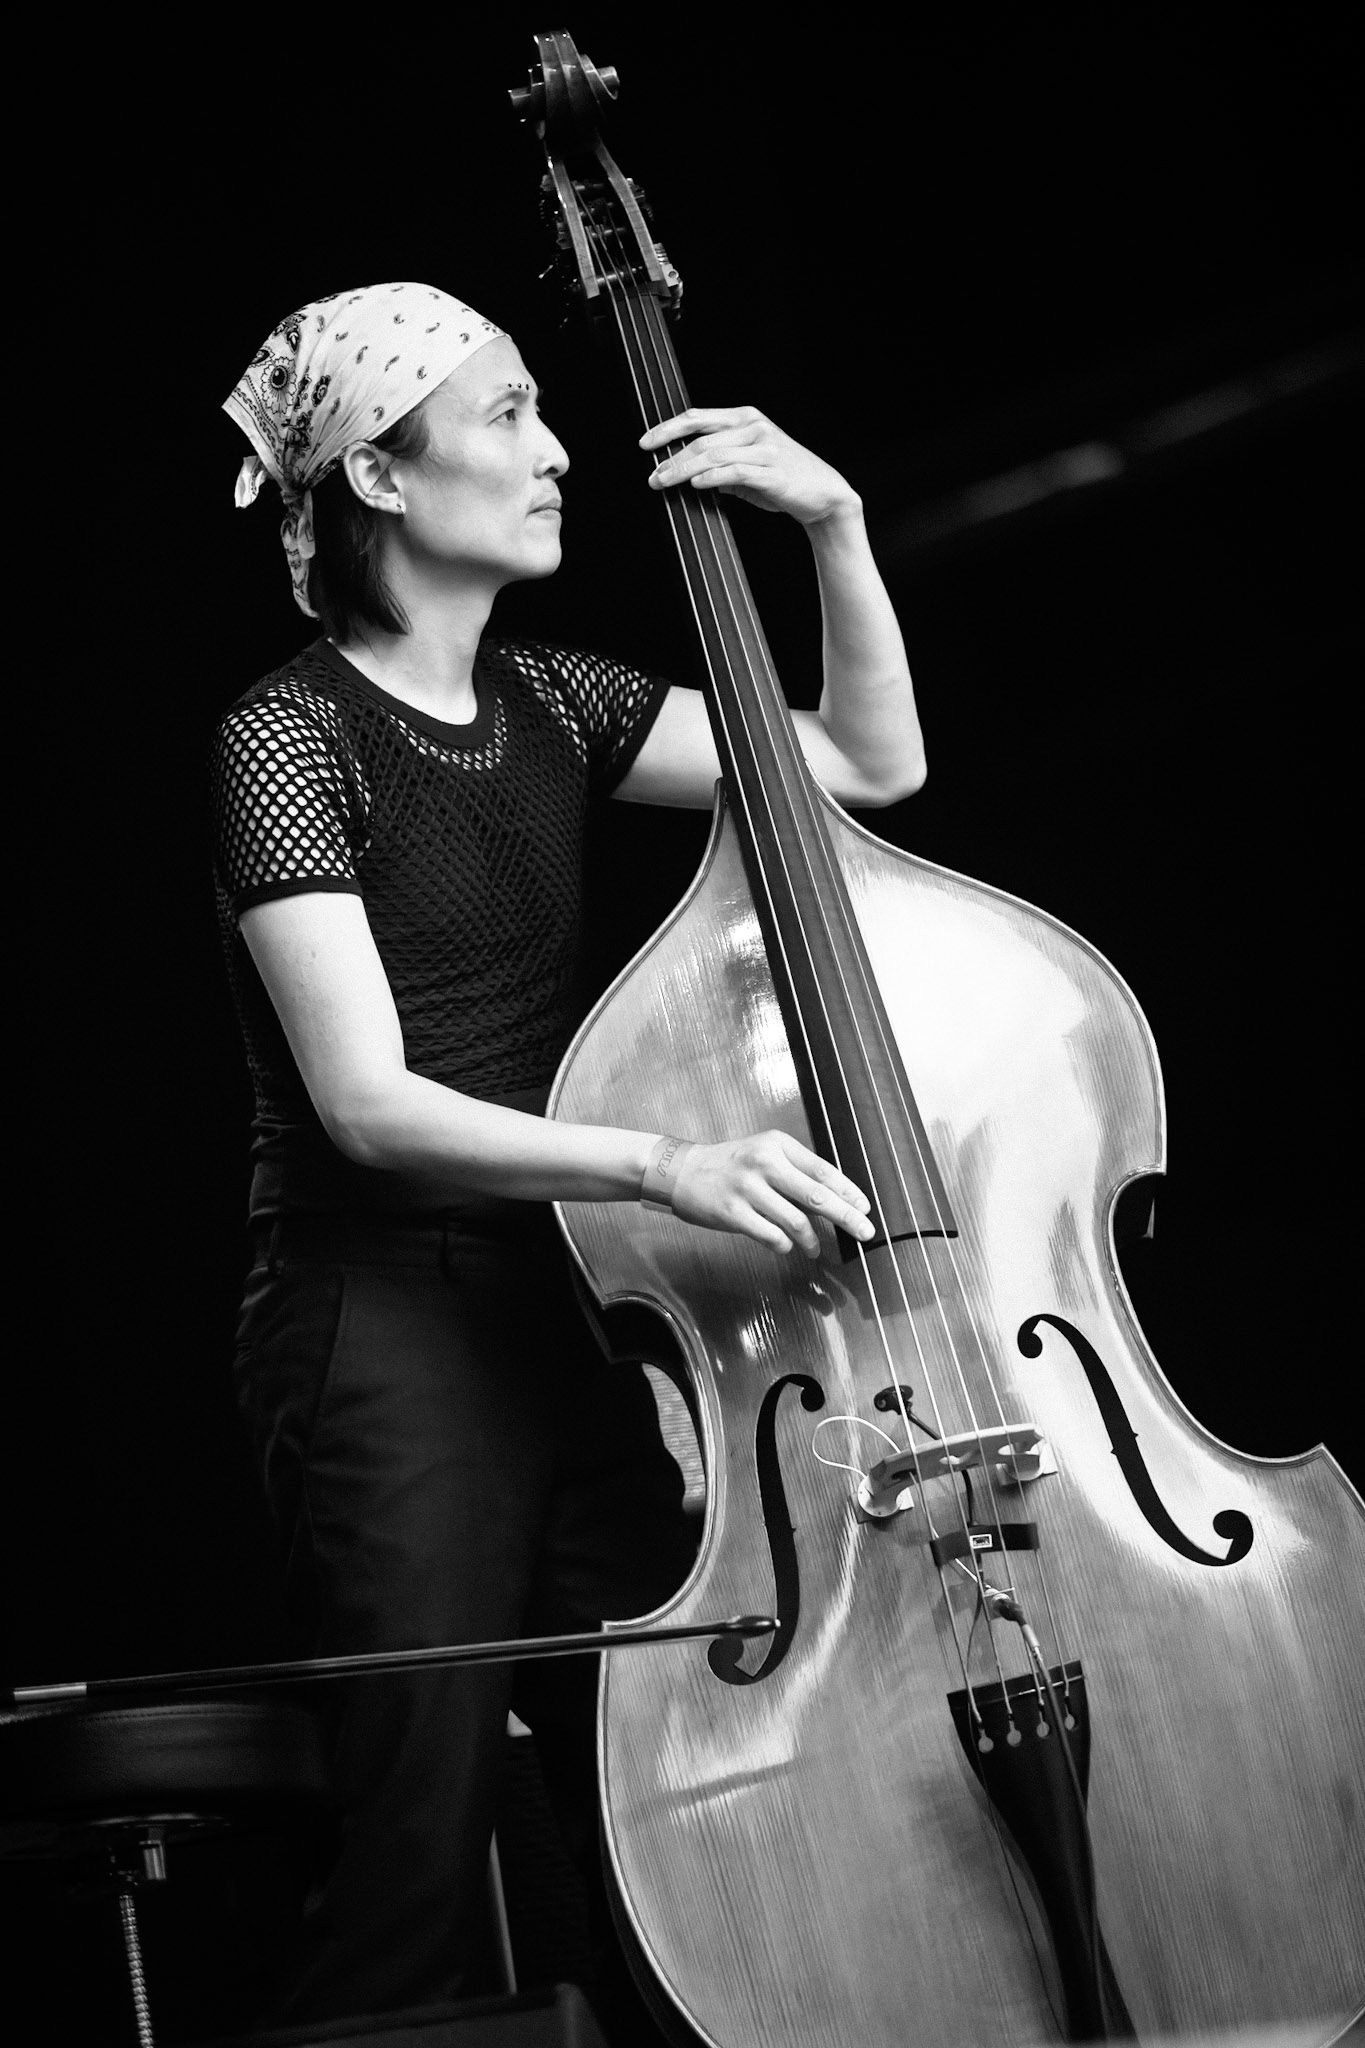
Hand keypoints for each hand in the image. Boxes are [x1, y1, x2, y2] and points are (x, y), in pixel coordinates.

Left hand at [640, 407, 860, 527]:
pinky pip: (735, 472)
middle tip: (653, 476)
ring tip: (664, 483)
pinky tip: (696, 485)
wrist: (824, 494)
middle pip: (701, 439)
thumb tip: (690, 473)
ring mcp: (765, 448)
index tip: (646, 444)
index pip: (698, 418)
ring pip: (713, 455)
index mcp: (746, 418)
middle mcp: (755, 427)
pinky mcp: (772, 472)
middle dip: (671, 458)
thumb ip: (721, 463)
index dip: (668, 429)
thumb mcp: (749, 463)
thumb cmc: (784, 478)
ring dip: (683, 470)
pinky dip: (712, 478)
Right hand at [671, 1130, 874, 1256]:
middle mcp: (764, 1163)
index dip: (848, 1191)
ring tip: (815, 1249)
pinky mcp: (733, 1212)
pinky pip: (771, 1236)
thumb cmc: (729, 1166)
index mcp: (777, 1145)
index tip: (865, 1208)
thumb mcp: (763, 1155)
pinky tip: (786, 1246)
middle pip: (817, 1195)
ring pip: (796, 1221)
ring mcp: (748, 1188)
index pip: (823, 1170)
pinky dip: (784, 1245)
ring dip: (811, 1240)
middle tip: (866, 1232)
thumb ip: (795, 1173)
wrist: (681, 1172)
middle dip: (847, 1217)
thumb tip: (834, 1201)